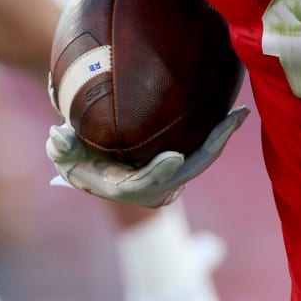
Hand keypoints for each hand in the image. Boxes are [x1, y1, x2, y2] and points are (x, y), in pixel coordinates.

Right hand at [46, 106, 248, 207]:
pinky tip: (233, 112)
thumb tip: (59, 135)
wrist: (92, 162)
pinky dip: (217, 134)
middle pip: (188, 170)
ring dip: (221, 137)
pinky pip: (202, 152)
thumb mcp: (64, 153)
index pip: (145, 184)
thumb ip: (62, 146)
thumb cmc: (76, 156)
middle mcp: (155, 188)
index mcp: (126, 188)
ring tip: (240, 112)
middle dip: (211, 146)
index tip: (173, 157)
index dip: (159, 173)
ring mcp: (171, 179)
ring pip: (201, 160)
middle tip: (233, 119)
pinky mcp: (181, 168)